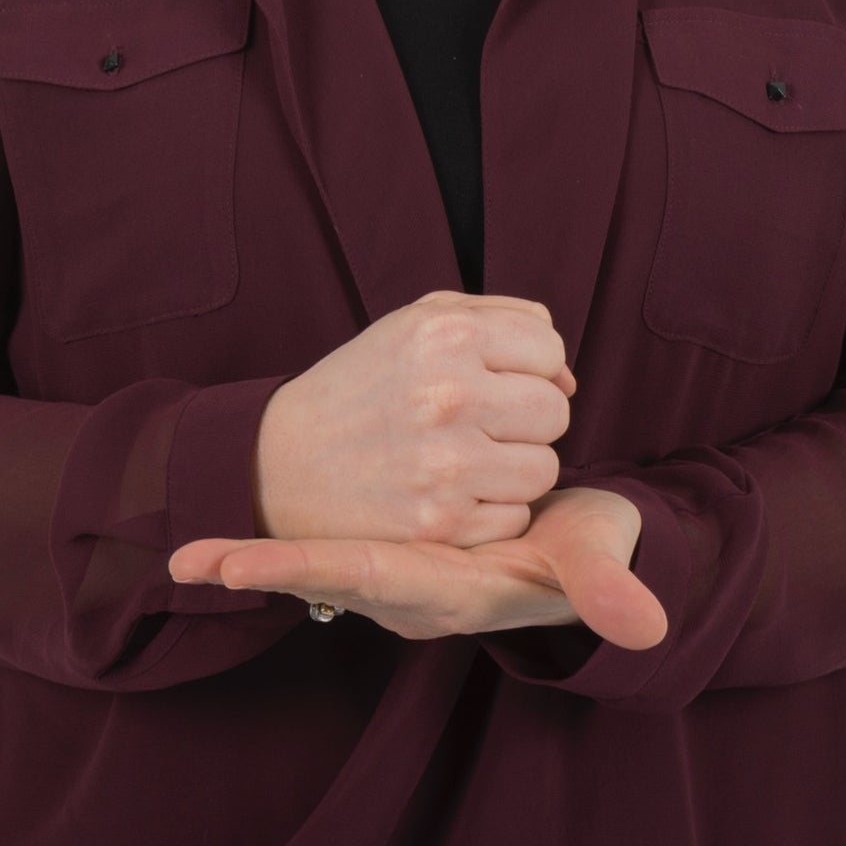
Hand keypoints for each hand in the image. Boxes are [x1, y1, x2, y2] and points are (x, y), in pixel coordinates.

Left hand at [168, 484, 666, 649]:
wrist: (587, 544)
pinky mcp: (399, 547)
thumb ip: (610, 587)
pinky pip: (334, 549)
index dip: (301, 568)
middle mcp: (417, 587)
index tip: (231, 569)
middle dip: (260, 567)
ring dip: (263, 559)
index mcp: (451, 590)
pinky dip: (291, 542)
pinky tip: (242, 537)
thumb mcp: (599, 560)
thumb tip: (644, 628)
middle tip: (184, 563)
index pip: (365, 576)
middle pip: (326, 574)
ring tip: (187, 559)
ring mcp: (403, 571)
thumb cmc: (592, 549)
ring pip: (323, 564)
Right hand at [250, 289, 574, 549]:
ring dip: (513, 470)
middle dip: (525, 420)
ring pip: (544, 469)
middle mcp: (448, 393)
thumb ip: (503, 322)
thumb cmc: (362, 387)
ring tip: (463, 461)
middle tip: (477, 426)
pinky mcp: (439, 523)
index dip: (527, 369)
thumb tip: (567, 377)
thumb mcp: (415, 324)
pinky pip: (514, 517)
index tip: (491, 382)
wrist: (278, 464)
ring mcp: (444, 463)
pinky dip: (489, 512)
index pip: (549, 348)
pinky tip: (447, 496)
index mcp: (444, 332)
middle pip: (554, 411)